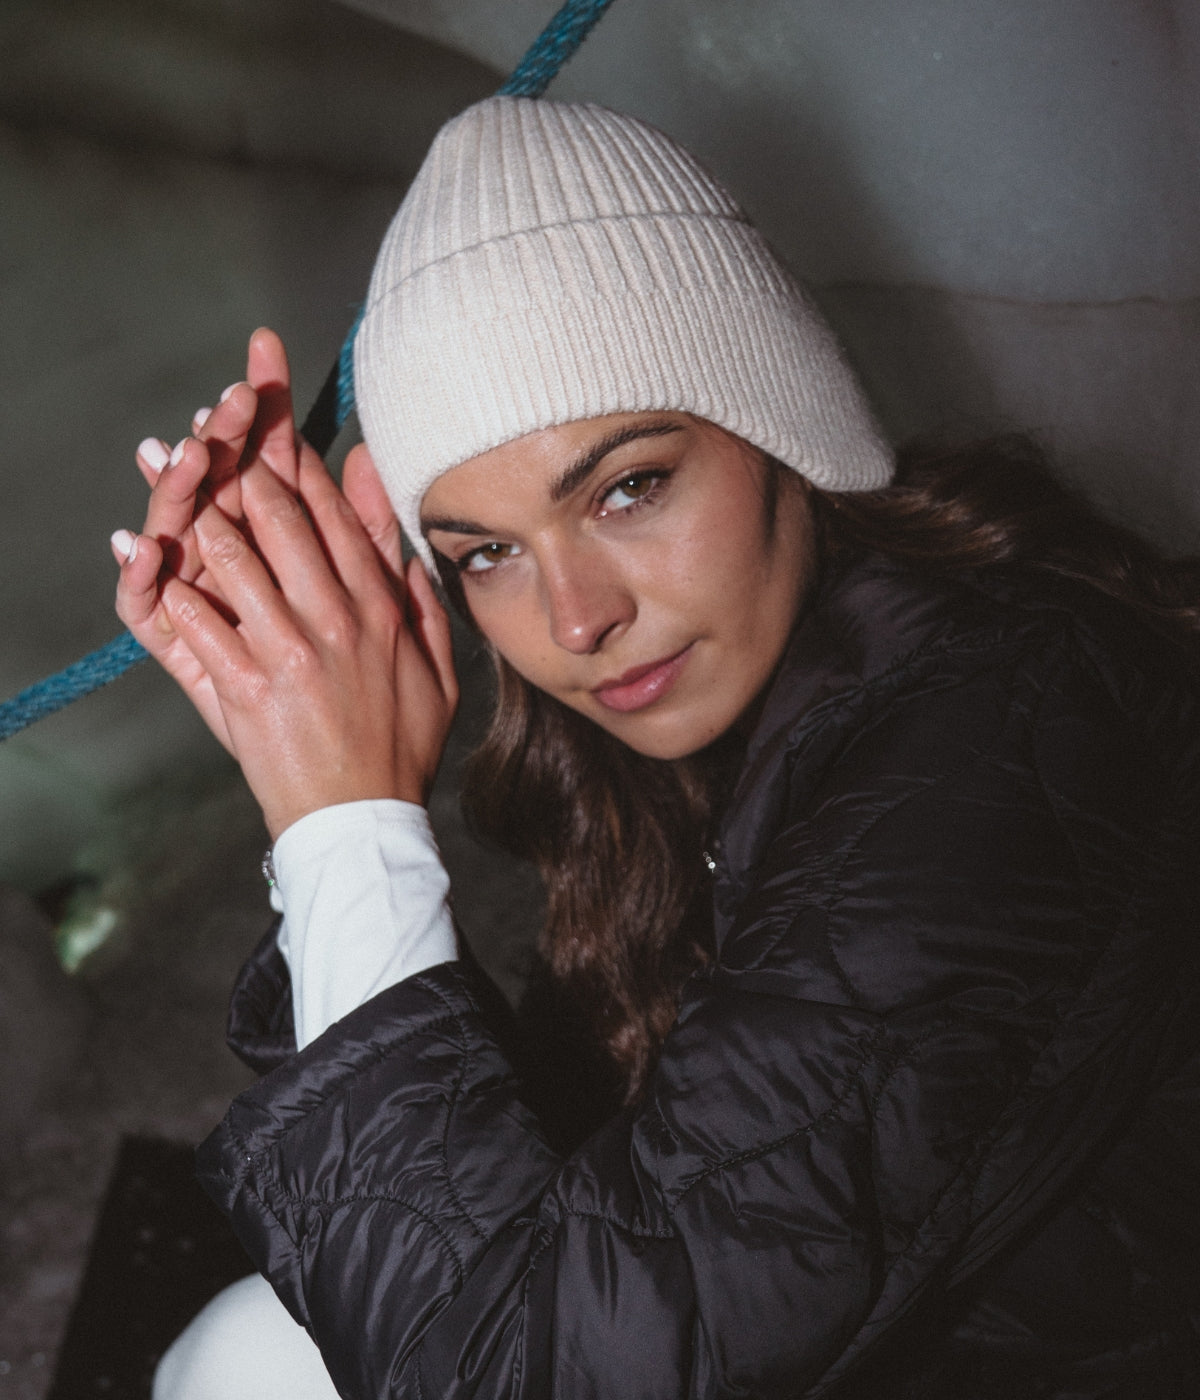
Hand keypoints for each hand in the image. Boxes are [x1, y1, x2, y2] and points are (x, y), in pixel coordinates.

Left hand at [114, 334, 457, 834]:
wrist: (365, 818)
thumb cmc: (403, 741)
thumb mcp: (435, 660)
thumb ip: (417, 588)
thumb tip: (410, 543)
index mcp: (379, 608)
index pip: (332, 515)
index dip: (297, 461)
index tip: (270, 424)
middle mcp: (335, 619)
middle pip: (280, 519)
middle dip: (243, 463)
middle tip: (214, 426)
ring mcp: (289, 652)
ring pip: (234, 557)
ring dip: (201, 512)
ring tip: (174, 473)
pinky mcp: (247, 689)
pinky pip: (202, 624)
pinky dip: (175, 589)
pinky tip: (153, 559)